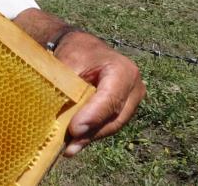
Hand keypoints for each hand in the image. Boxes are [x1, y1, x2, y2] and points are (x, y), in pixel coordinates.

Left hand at [54, 31, 145, 155]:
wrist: (84, 48)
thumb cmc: (75, 52)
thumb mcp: (69, 63)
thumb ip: (68, 86)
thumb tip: (62, 117)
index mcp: (123, 70)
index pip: (110, 99)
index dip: (93, 116)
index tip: (74, 130)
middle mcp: (134, 86)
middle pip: (114, 117)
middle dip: (91, 133)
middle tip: (69, 147)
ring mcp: (132, 100)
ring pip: (112, 125)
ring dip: (90, 137)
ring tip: (69, 149)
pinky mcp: (125, 109)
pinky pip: (110, 125)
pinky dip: (92, 134)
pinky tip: (75, 143)